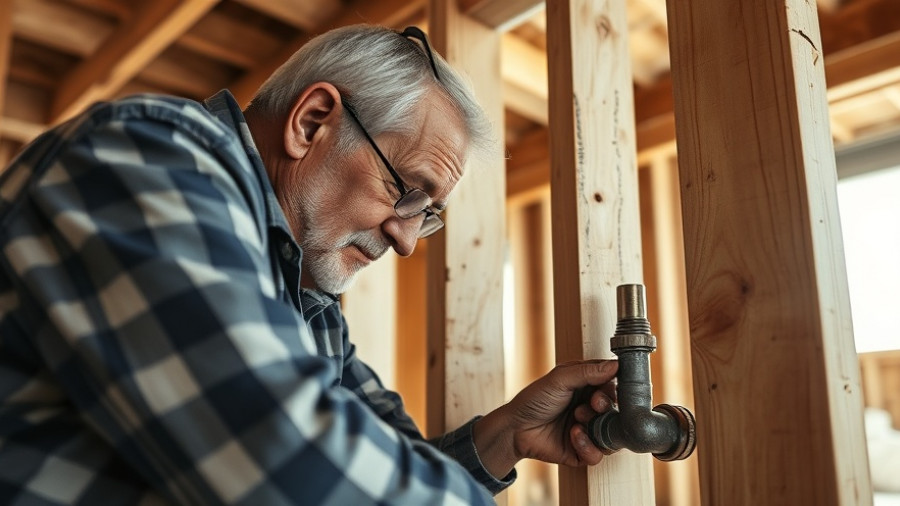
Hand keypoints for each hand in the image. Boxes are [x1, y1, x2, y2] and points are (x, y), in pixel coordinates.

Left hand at [473, 360, 617, 477]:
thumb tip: (616, 364)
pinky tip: (573, 435)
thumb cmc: (534, 399)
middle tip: (592, 404)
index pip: (613, 386)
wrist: (515, 428)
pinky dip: (588, 445)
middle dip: (604, 406)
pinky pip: (599, 454)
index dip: (613, 387)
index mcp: (587, 388)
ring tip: (578, 419)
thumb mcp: (560, 379)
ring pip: (611, 434)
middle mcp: (590, 408)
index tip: (606, 387)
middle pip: (615, 410)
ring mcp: (588, 430)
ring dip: (597, 425)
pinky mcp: (583, 451)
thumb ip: (588, 372)